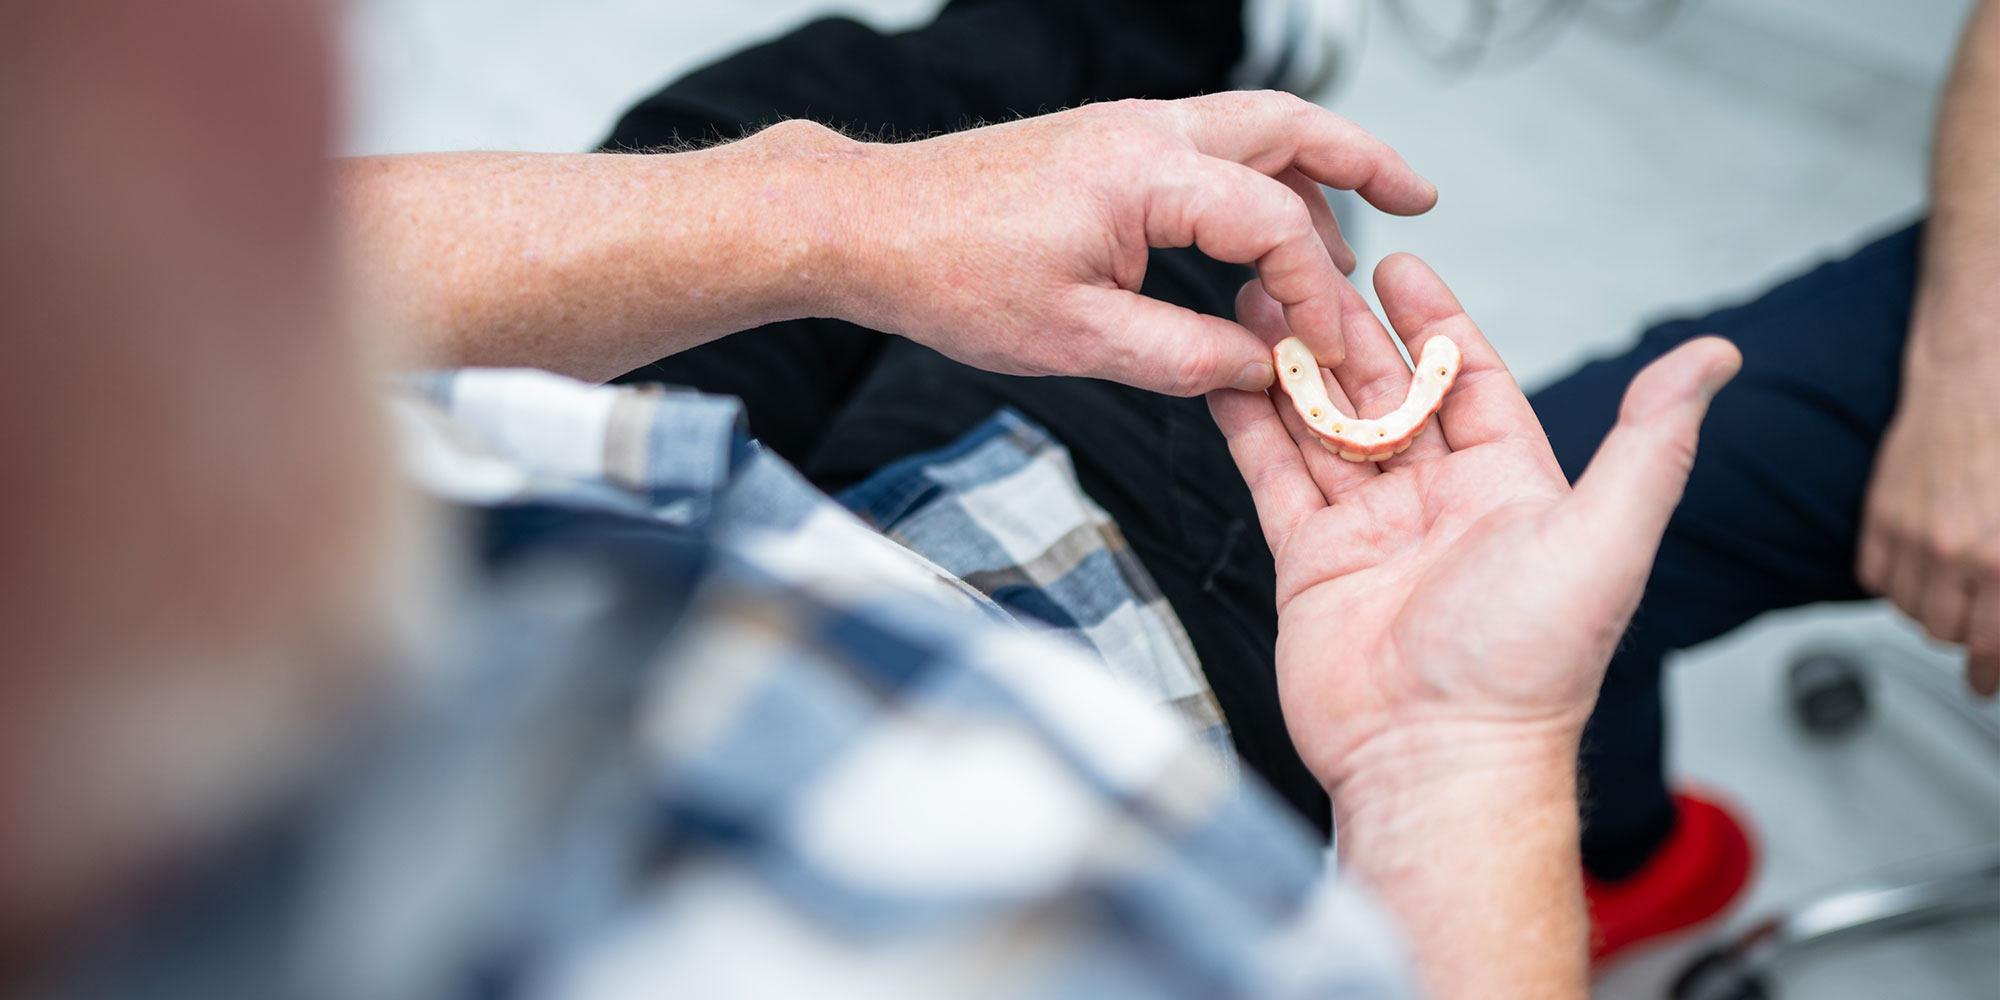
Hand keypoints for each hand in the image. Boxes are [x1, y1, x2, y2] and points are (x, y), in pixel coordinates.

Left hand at [836, 92, 1436, 395]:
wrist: (864, 224)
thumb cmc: (948, 274)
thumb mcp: (1074, 339)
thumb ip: (1182, 357)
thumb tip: (1262, 373)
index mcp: (1146, 173)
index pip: (1275, 224)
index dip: (1317, 295)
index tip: (1334, 354)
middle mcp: (1145, 132)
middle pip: (1286, 127)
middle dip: (1362, 159)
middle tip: (1420, 196)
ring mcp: (1123, 132)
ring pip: (1247, 132)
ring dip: (1308, 175)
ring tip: (1349, 240)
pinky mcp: (1102, 148)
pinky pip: (1202, 153)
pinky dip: (1249, 185)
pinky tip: (1252, 243)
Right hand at [1207, 255, 1741, 800]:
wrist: (1438, 758)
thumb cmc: (1529, 662)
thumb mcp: (1606, 536)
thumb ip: (1650, 441)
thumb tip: (1715, 356)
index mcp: (1509, 489)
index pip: (1470, 380)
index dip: (1436, 321)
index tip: (1398, 266)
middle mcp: (1437, 505)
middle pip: (1386, 393)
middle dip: (1347, 332)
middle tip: (1303, 273)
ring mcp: (1369, 533)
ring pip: (1322, 427)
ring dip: (1291, 367)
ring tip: (1254, 306)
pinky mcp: (1309, 565)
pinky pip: (1274, 479)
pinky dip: (1247, 427)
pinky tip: (1226, 378)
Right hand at [1857, 350, 1999, 695]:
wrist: (1977, 379)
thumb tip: (1999, 621)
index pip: (1992, 643)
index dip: (1990, 674)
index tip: (1984, 687)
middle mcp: (1956, 552)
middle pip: (1947, 632)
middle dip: (1965, 630)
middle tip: (1976, 615)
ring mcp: (1911, 535)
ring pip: (1908, 610)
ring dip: (1928, 606)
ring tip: (1948, 585)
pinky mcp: (1880, 516)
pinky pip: (1875, 578)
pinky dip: (1894, 579)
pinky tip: (1918, 561)